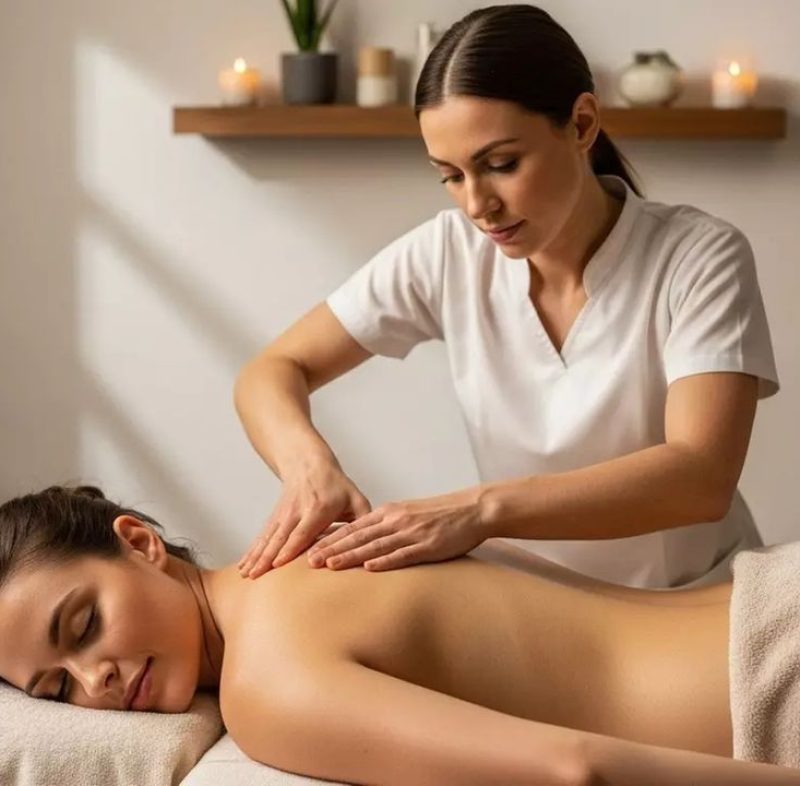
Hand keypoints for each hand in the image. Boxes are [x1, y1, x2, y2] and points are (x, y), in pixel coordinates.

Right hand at [238, 459, 370, 577]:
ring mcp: (283, 515)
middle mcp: (297, 512)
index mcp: (318, 509)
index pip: (303, 531)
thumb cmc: (336, 485)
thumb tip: (375, 545)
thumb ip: (363, 521)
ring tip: (245, 575)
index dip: (291, 548)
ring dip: (255, 556)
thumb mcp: (355, 499)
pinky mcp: (274, 518)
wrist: (308, 463)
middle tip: (256, 576)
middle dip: (268, 557)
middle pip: (280, 537)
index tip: (279, 564)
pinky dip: (251, 551)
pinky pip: (262, 537)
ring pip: (267, 538)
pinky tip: (243, 566)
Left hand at [306, 487, 486, 571]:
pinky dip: (384, 561)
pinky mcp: (428, 545)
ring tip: (330, 566)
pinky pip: (403, 554)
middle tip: (309, 561)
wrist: (472, 509)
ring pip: (375, 545)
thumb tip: (364, 543)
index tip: (310, 549)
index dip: (331, 539)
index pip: (353, 527)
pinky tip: (369, 568)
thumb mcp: (408, 515)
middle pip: (358, 536)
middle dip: (332, 549)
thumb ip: (387, 526)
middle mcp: (396, 520)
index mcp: (390, 512)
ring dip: (350, 556)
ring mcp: (411, 533)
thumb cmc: (441, 515)